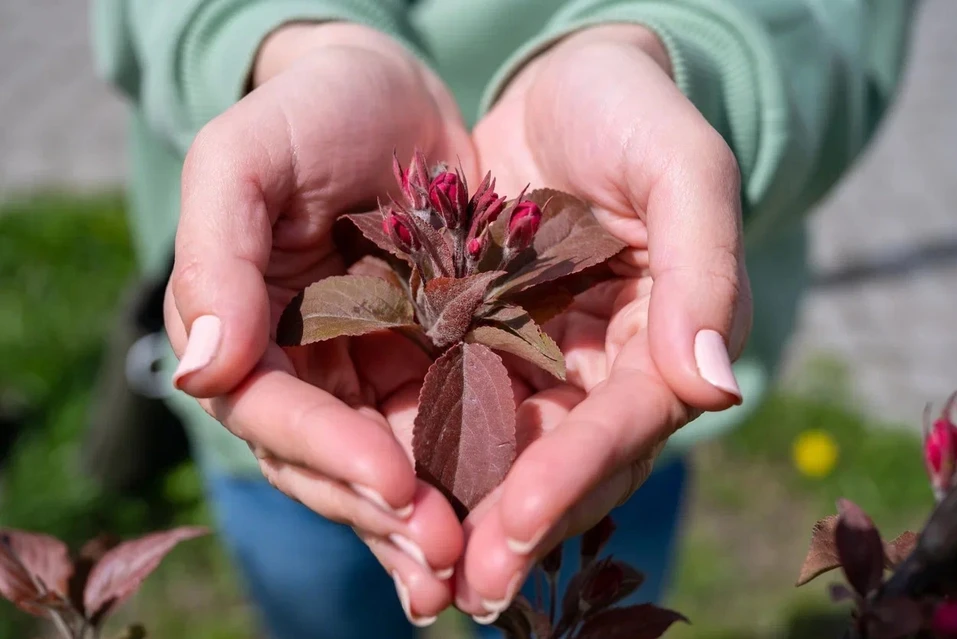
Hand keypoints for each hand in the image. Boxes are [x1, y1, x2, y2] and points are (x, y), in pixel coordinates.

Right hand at [165, 23, 473, 624]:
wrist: (392, 92)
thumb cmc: (311, 111)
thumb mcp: (245, 156)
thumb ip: (216, 252)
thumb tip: (200, 365)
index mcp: (246, 329)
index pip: (271, 411)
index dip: (326, 452)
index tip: (390, 481)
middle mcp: (302, 367)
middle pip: (329, 461)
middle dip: (381, 511)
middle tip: (443, 557)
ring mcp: (366, 372)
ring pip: (389, 465)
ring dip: (424, 523)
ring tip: (470, 569)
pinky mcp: (432, 364)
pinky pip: (445, 432)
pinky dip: (469, 480)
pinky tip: (501, 524)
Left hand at [455, 25, 751, 619]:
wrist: (567, 86)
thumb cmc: (631, 112)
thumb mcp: (679, 164)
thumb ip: (703, 264)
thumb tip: (715, 386)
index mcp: (666, 339)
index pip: (622, 424)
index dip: (570, 476)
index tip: (513, 527)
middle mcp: (606, 370)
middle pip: (565, 464)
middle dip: (516, 526)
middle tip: (462, 591)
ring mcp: (544, 364)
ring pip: (508, 456)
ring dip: (467, 516)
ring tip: (420, 575)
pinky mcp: (485, 347)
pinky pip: (457, 411)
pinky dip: (428, 455)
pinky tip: (385, 495)